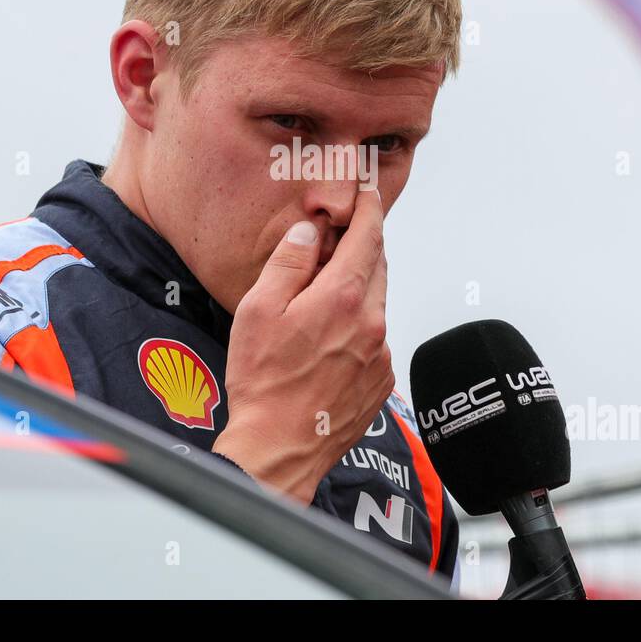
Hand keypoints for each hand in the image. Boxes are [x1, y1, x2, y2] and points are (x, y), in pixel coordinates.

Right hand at [212, 189, 392, 502]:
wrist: (279, 448)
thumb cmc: (263, 383)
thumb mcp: (259, 309)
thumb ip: (289, 263)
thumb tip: (311, 233)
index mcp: (344, 297)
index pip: (369, 236)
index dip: (370, 208)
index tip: (368, 193)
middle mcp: (372, 323)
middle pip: (378, 266)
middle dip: (362, 246)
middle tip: (339, 239)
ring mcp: (381, 353)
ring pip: (377, 303)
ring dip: (358, 289)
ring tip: (321, 300)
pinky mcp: (381, 379)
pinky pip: (376, 337)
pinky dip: (359, 326)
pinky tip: (327, 341)